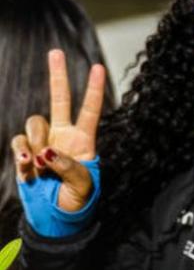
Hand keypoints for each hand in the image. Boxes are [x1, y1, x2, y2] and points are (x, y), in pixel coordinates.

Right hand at [9, 50, 104, 211]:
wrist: (56, 216)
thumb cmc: (78, 200)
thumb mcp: (83, 184)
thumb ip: (68, 166)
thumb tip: (47, 151)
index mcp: (84, 140)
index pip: (89, 110)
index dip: (93, 90)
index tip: (98, 67)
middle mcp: (63, 136)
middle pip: (59, 100)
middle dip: (57, 76)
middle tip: (56, 52)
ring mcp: (42, 143)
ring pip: (34, 124)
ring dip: (35, 142)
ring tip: (40, 166)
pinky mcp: (25, 154)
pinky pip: (19, 144)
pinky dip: (21, 155)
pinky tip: (28, 170)